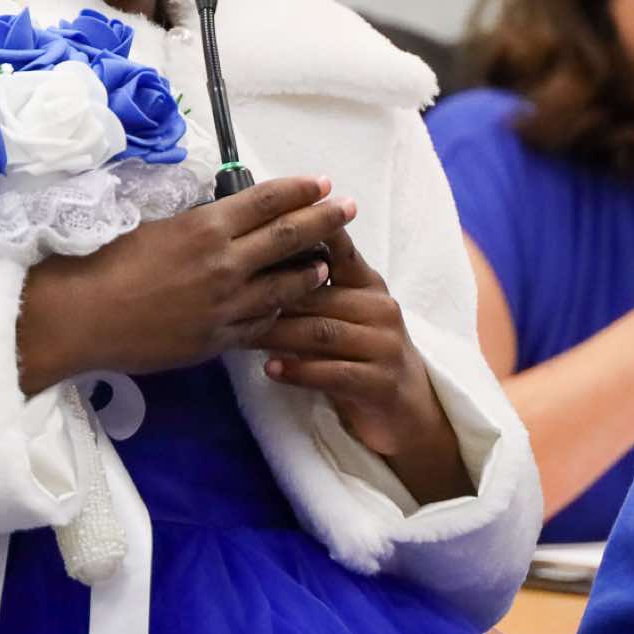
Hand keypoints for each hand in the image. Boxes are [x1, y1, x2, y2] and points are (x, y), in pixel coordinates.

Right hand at [16, 176, 350, 390]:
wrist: (81, 316)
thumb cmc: (101, 263)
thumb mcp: (151, 228)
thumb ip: (194, 227)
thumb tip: (218, 222)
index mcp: (204, 227)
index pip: (266, 201)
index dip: (299, 190)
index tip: (321, 183)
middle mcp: (224, 263)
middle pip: (289, 237)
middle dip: (324, 220)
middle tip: (348, 207)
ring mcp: (226, 304)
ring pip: (287, 286)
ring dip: (313, 271)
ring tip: (329, 263)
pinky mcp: (219, 339)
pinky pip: (263, 324)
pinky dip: (280, 313)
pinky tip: (290, 308)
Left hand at [256, 226, 470, 503]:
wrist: (404, 409)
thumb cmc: (357, 352)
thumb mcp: (341, 314)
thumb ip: (310, 288)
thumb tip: (255, 258)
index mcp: (367, 283)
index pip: (340, 250)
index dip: (309, 233)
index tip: (270, 224)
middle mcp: (379, 308)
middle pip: (318, 295)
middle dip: (272, 297)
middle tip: (228, 298)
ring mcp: (384, 345)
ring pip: (321, 333)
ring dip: (277, 334)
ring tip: (242, 335)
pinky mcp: (380, 383)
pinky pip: (333, 373)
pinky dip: (298, 371)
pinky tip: (270, 369)